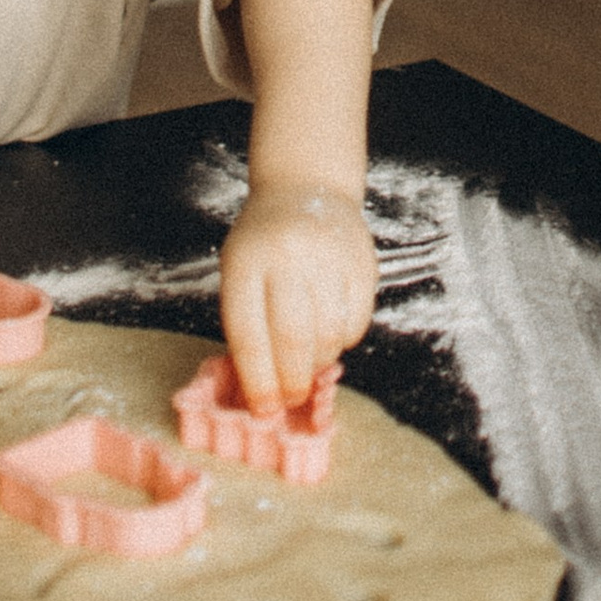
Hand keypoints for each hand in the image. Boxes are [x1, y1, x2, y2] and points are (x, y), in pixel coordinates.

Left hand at [218, 183, 377, 411]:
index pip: (249, 334)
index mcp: (245, 262)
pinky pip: (356, 321)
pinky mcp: (362, 261)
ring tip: (309, 365)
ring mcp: (328, 256)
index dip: (257, 380)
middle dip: (291, 381)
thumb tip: (264, 390)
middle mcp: (287, 256)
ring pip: (328, 334)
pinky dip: (343, 341)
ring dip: (319, 363)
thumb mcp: (239, 271)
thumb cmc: (262, 245)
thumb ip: (248, 324)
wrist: (304, 189)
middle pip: (292, 338)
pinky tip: (331, 336)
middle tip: (291, 399)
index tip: (264, 410)